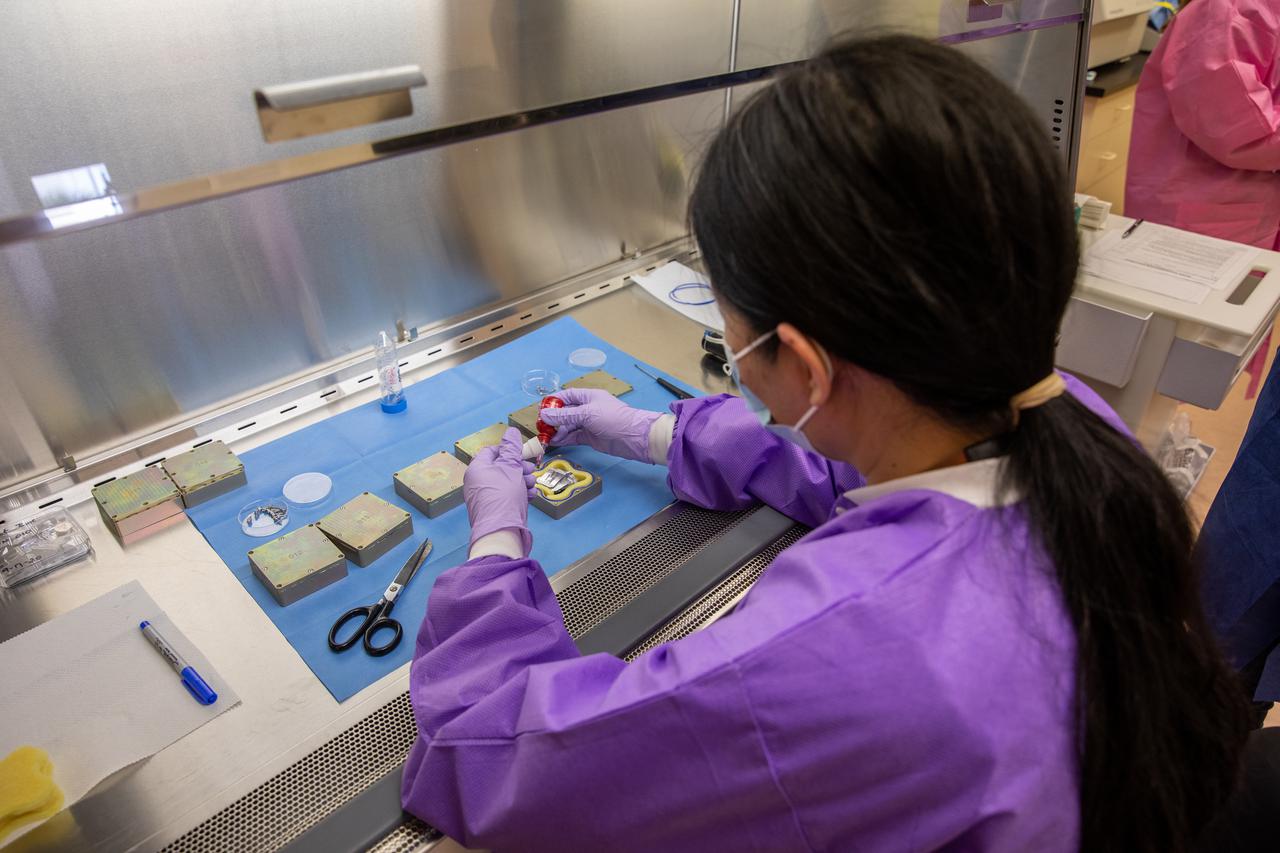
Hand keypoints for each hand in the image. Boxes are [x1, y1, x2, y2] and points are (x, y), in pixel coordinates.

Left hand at [463, 428, 535, 553]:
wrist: (501, 530)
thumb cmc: (504, 495)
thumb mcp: (511, 467)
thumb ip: (512, 448)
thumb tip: (511, 431)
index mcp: (477, 468)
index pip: (491, 451)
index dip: (508, 451)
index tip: (522, 455)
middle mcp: (478, 482)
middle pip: (501, 467)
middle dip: (520, 468)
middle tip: (531, 471)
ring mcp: (485, 497)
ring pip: (507, 482)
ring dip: (522, 481)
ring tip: (532, 486)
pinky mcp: (494, 509)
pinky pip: (507, 496)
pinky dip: (519, 493)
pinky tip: (530, 496)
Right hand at [536, 388, 663, 463]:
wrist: (634, 438)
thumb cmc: (614, 419)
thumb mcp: (587, 414)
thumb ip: (565, 415)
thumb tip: (545, 415)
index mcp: (589, 397)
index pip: (568, 395)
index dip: (554, 401)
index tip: (541, 408)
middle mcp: (588, 409)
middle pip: (566, 411)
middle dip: (553, 418)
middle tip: (540, 425)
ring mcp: (589, 424)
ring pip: (568, 425)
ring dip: (557, 430)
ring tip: (545, 436)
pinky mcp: (590, 437)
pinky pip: (573, 437)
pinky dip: (564, 439)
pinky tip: (554, 441)